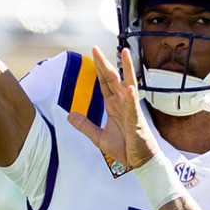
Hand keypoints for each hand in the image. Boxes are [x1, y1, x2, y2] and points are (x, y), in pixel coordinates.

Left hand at [67, 46, 158, 168]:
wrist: (139, 162)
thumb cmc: (125, 148)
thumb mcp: (98, 137)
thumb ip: (85, 126)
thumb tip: (69, 115)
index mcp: (114, 106)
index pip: (104, 83)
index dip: (98, 68)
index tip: (93, 54)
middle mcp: (123, 104)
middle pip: (113, 79)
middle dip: (104, 63)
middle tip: (96, 48)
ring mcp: (131, 110)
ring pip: (128, 85)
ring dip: (127, 69)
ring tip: (125, 53)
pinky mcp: (137, 121)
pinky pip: (134, 107)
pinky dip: (132, 97)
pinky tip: (130, 87)